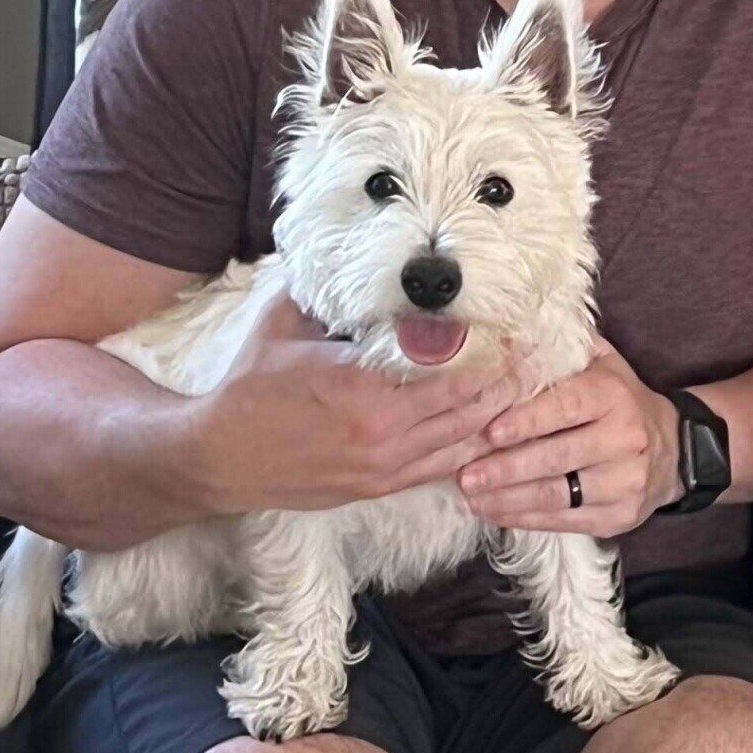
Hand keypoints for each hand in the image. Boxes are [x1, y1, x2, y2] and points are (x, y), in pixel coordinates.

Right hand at [193, 291, 521, 512]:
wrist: (214, 459)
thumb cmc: (247, 387)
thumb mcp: (285, 325)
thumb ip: (330, 298)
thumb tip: (361, 264)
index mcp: (361, 386)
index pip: (446, 368)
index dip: (489, 351)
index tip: (516, 330)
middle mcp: (382, 431)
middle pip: (470, 407)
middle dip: (508, 383)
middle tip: (538, 358)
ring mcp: (383, 466)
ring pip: (463, 442)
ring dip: (499, 418)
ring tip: (528, 392)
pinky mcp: (378, 488)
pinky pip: (441, 469)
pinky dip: (472, 450)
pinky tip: (494, 432)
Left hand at [458, 334, 682, 533]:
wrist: (675, 450)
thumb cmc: (619, 401)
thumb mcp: (601, 364)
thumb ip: (562, 349)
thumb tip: (508, 330)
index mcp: (615, 397)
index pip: (567, 407)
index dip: (526, 420)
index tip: (489, 432)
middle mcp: (627, 439)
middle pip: (558, 457)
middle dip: (506, 468)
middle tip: (465, 475)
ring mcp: (627, 481)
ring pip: (559, 494)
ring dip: (509, 499)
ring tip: (472, 497)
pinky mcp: (621, 516)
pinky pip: (566, 521)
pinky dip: (526, 519)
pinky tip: (497, 512)